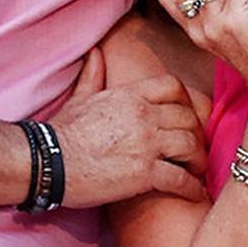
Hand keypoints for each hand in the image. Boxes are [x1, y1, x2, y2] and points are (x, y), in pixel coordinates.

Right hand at [50, 48, 208, 207]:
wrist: (49, 162)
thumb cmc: (61, 132)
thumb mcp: (79, 97)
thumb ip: (93, 75)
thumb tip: (96, 54)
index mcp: (130, 95)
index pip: (173, 87)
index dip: (186, 101)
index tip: (188, 116)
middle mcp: (143, 115)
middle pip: (188, 118)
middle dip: (197, 133)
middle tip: (196, 147)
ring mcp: (146, 144)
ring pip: (190, 146)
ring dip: (198, 159)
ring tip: (197, 170)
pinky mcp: (144, 173)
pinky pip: (180, 179)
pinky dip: (192, 187)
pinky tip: (195, 193)